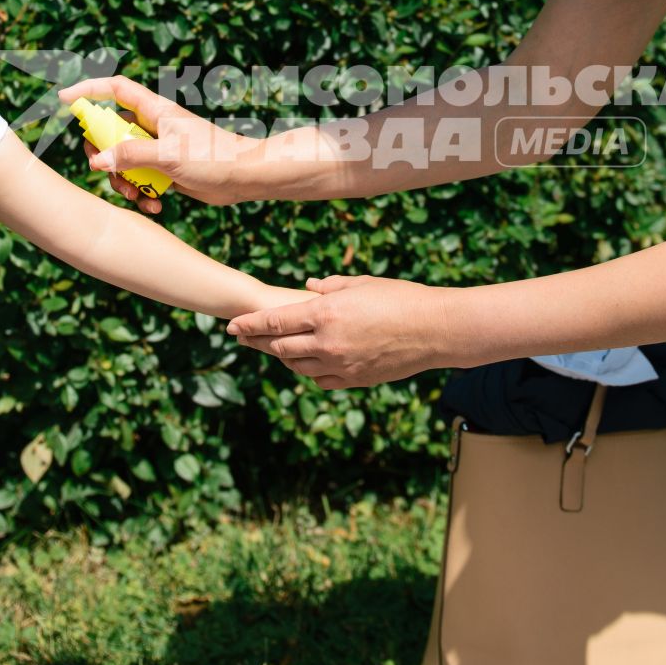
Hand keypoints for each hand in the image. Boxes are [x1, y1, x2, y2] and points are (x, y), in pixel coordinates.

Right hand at [56, 75, 259, 213]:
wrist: (245, 177)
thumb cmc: (214, 158)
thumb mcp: (169, 156)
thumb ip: (132, 156)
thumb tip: (98, 160)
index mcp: (154, 111)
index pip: (114, 89)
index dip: (88, 90)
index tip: (64, 99)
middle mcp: (152, 127)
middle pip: (108, 131)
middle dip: (102, 154)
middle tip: (108, 172)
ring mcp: (156, 148)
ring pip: (121, 160)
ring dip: (122, 181)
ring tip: (137, 196)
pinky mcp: (164, 169)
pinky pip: (138, 179)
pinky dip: (140, 193)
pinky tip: (154, 205)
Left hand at [228, 275, 456, 387]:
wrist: (434, 330)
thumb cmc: (401, 298)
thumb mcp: (361, 284)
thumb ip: (329, 287)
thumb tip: (306, 288)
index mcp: (325, 314)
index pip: (274, 321)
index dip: (248, 325)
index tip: (230, 326)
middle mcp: (327, 342)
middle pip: (279, 346)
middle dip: (258, 342)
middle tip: (243, 337)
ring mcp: (340, 365)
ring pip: (297, 366)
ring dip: (283, 357)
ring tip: (274, 349)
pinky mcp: (355, 380)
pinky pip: (320, 380)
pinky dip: (308, 371)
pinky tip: (306, 363)